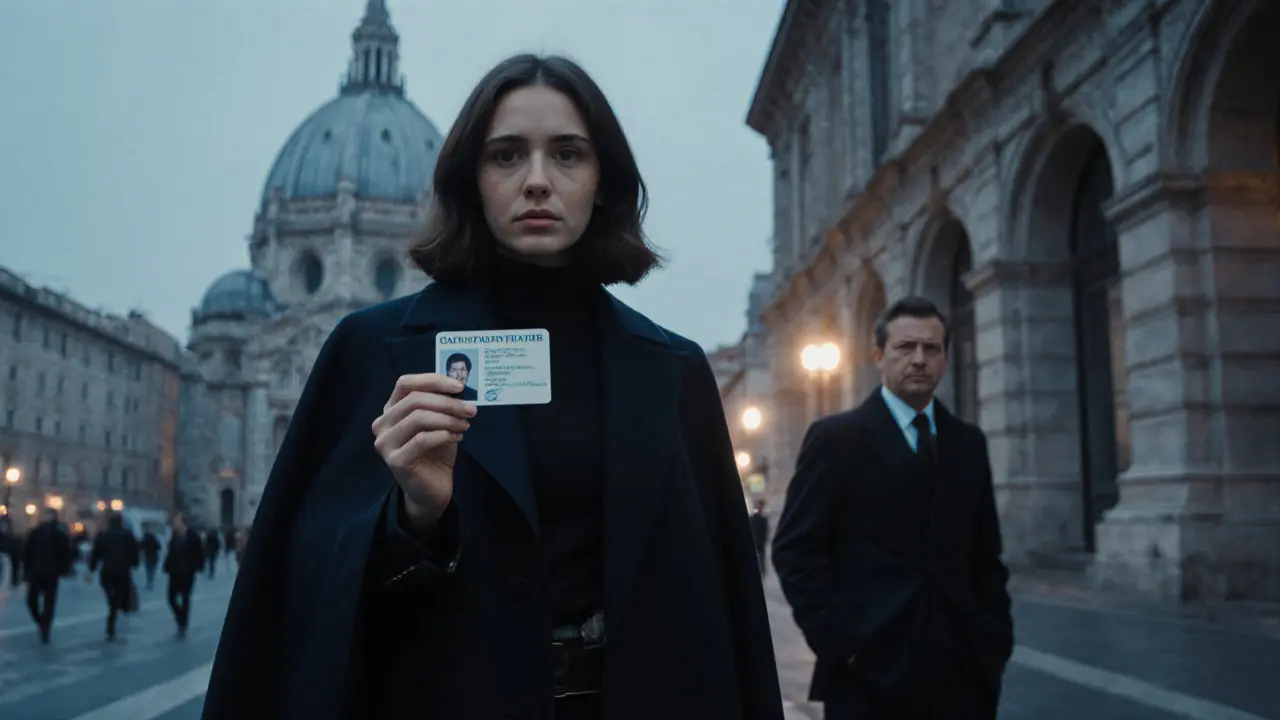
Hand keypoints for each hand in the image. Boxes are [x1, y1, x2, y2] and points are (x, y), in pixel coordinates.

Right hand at [372, 373, 476, 530]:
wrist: (432, 490)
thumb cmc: (436, 452)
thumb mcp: (441, 422)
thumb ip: (443, 403)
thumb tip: (459, 381)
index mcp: (391, 409)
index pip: (405, 383)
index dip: (432, 381)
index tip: (459, 386)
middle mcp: (382, 424)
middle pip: (414, 400)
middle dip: (447, 402)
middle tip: (470, 409)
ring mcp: (385, 443)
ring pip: (418, 418)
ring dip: (448, 418)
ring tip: (465, 425)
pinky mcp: (395, 461)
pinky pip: (422, 439)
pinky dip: (444, 435)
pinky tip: (457, 437)